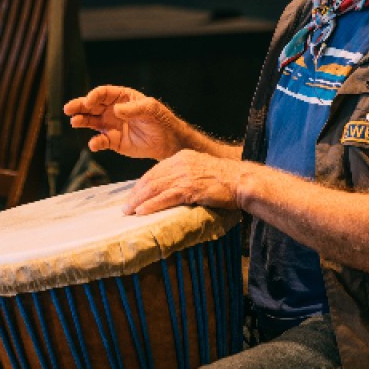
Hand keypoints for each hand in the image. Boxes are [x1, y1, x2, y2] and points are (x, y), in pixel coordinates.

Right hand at [63, 85, 188, 160]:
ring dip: (82, 121)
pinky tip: (94, 144)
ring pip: (91, 122)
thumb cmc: (160, 121)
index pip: (103, 93)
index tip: (89, 101)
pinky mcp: (113, 141)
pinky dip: (95, 143)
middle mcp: (113, 110)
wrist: (167, 142)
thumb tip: (116, 110)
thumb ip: (134, 109)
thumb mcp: (150, 110)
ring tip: (74, 122)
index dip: (94, 96)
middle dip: (80, 106)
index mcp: (122, 97)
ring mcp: (111, 125)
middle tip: (68, 109)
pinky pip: (100, 141)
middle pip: (92, 106)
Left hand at [122, 149, 243, 214]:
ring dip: (138, 201)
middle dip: (136, 193)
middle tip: (125, 206)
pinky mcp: (190, 188)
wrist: (242, 180)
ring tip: (128, 211)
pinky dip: (152, 205)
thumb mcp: (201, 169)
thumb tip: (172, 188)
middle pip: (151, 179)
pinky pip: (166, 197)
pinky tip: (142, 212)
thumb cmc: (226, 179)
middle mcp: (180, 163)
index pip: (155, 170)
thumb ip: (186, 174)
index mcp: (182, 157)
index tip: (134, 194)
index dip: (142, 184)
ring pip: (154, 188)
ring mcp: (185, 175)